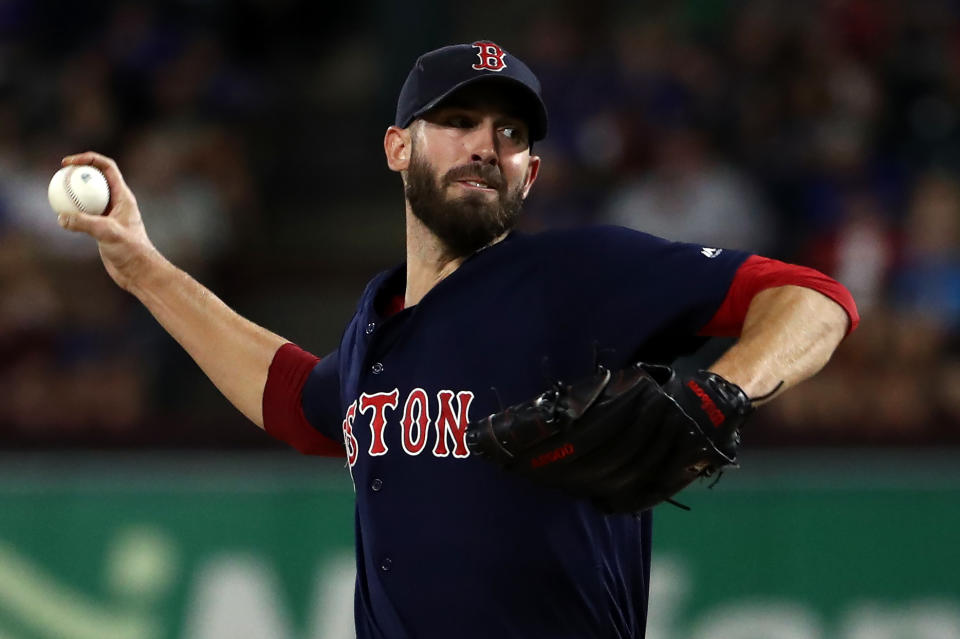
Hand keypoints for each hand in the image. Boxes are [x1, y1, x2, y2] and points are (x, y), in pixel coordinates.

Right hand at [58, 151, 160, 290]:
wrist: (138, 271)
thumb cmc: (131, 250)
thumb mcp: (107, 233)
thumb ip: (85, 223)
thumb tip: (61, 216)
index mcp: (123, 196)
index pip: (107, 168)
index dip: (88, 159)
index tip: (69, 163)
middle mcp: (117, 202)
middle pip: (96, 179)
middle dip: (78, 173)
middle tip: (59, 174)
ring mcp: (109, 214)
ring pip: (88, 197)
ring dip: (74, 193)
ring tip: (55, 192)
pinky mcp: (102, 228)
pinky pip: (84, 214)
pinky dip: (72, 212)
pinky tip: (59, 216)